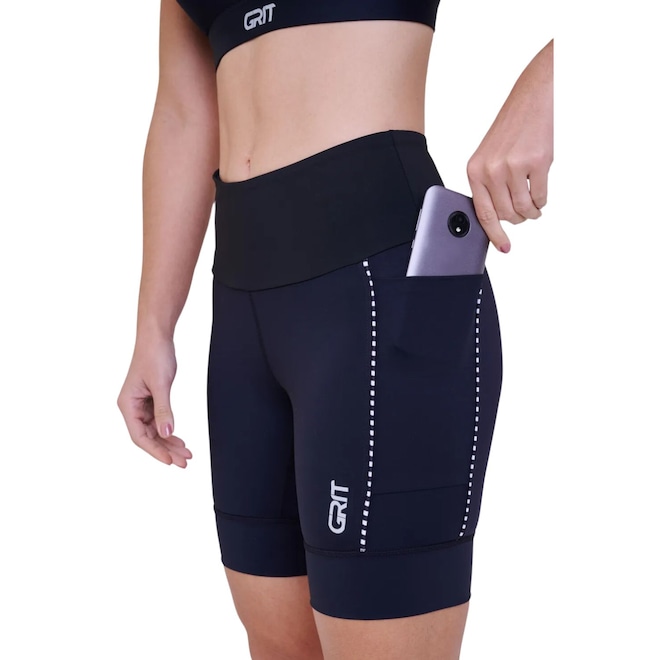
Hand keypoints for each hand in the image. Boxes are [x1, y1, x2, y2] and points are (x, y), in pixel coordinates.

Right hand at [117, 335, 191, 467]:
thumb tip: (166, 434)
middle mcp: (131, 407)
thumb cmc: (155, 355)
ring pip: (155, 431)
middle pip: (148, 436)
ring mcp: (140, 404)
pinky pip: (159, 421)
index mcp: (127, 405)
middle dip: (166, 450)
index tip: (170, 461)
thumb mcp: (161, 384)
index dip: (155, 450)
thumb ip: (164, 410)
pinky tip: (179, 439)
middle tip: (184, 461)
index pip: (140, 436)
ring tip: (186, 453)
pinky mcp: (150, 400)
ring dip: (169, 442)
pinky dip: (169, 430)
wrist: (157, 337)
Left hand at [467, 40, 553, 252]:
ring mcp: (513, 167)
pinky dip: (542, 200)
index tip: (504, 247)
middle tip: (524, 211)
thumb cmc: (511, 129)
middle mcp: (491, 170)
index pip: (483, 213)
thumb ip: (488, 185)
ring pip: (524, 209)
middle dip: (517, 217)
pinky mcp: (536, 162)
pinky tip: (540, 190)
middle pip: (506, 214)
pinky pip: (540, 197)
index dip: (494, 235)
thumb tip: (495, 218)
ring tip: (533, 204)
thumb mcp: (488, 157)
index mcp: (475, 170)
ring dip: (531, 211)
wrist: (533, 98)